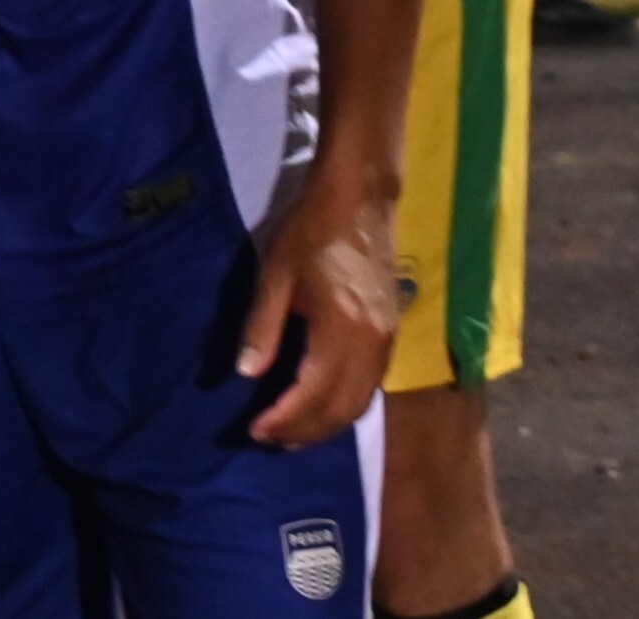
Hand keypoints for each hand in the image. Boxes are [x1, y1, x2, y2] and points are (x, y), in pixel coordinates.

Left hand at [232, 164, 401, 444]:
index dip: (285, 420)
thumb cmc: (312, 230)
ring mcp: (387, 340)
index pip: (314, 394)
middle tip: (269, 440)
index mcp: (343, 329)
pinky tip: (320, 404)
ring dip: (327, 424)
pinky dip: (345, 405)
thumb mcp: (275, 274)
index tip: (255, 431)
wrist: (361, 198)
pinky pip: (370, 386)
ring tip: (291, 433)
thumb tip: (247, 374)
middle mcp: (372, 344)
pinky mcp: (391, 334)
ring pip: (361, 402)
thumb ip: (263, 327)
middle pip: (342, 408)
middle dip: (305, 432)